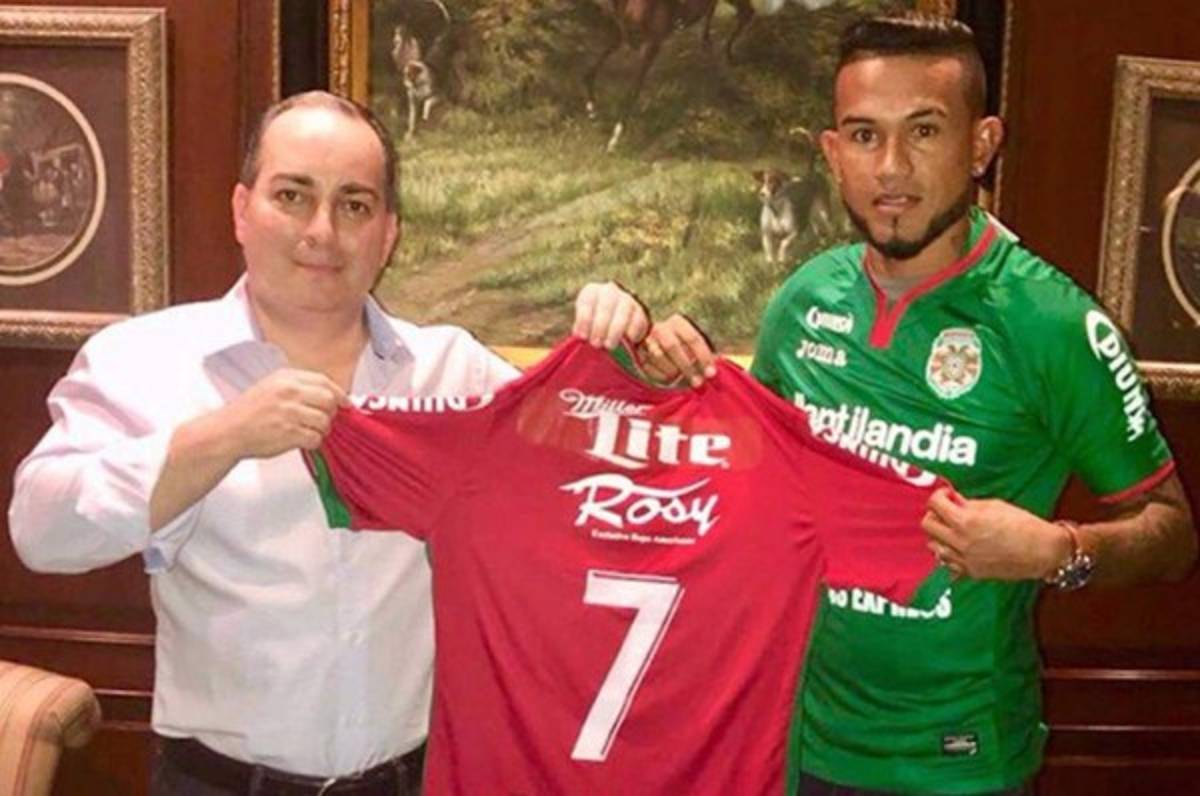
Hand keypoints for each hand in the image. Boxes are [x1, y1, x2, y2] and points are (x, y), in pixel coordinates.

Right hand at [215, 368, 346, 459]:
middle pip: (329, 400)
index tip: (345, 403)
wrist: (227, 431)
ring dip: (320, 430)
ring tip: (306, 431)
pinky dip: (312, 442)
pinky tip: (300, 440)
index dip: (338, 394)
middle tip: (320, 420)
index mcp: (286, 378)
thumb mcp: (272, 386)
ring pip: (325, 421)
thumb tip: (331, 395)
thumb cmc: (249, 412)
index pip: (324, 381)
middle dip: (330, 413)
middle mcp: (289, 392)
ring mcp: (289, 412)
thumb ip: (299, 387)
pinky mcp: (289, 432)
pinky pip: (315, 438)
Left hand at [572, 281, 650, 349]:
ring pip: (623, 313)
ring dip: (615, 331)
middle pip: (606, 306)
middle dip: (600, 327)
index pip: (587, 302)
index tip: (582, 336)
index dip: (584, 320)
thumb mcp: (584, 322)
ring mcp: (626, 299)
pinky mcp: (639, 311)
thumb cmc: (593, 323)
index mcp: (591, 292)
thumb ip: (581, 330)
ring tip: (609, 345)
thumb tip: (580, 339)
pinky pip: (638, 321)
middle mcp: (609, 292)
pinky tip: (626, 342)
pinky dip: (632, 333)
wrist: (615, 316)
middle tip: (596, 344)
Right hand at [637, 314, 716, 387]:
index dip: (704, 357)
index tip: (711, 374)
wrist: (649, 338)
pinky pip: (648, 366)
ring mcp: (647, 339)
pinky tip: (670, 379)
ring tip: (681, 379)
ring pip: (658, 356)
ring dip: (673, 372)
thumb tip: (713, 370)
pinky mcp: (637, 352)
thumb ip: (704, 353)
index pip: (692, 338)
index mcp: (678, 321)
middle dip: (687, 367)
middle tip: (698, 383)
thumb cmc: (682, 344)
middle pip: (673, 346)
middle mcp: (660, 327)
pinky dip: (660, 376)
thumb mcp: (694, 342)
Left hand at [922, 488, 1070, 580]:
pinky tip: (960, 546)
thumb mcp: (995, 506)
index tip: (947, 494)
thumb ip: (969, 504)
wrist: (1043, 551)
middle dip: (935, 514)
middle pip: (928, 525)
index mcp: (966, 521)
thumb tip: (953, 501)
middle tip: (947, 510)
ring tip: (953, 529)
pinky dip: (948, 553)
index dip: (939, 495)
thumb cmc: (1024, 525)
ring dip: (939, 535)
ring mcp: (965, 559)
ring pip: (934, 546)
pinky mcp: (972, 572)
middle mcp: (961, 542)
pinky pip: (947, 563)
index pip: (935, 504)